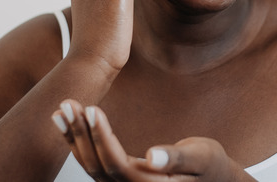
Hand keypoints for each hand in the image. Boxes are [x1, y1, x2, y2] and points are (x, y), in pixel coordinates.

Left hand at [51, 100, 254, 181]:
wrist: (214, 179)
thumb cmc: (211, 166)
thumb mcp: (201, 156)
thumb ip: (177, 158)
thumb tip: (153, 157)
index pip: (117, 165)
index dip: (101, 138)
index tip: (91, 109)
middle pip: (97, 165)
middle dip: (80, 133)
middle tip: (68, 103)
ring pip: (91, 165)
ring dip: (74, 136)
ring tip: (62, 108)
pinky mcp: (120, 177)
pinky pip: (93, 162)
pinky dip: (78, 142)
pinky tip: (68, 122)